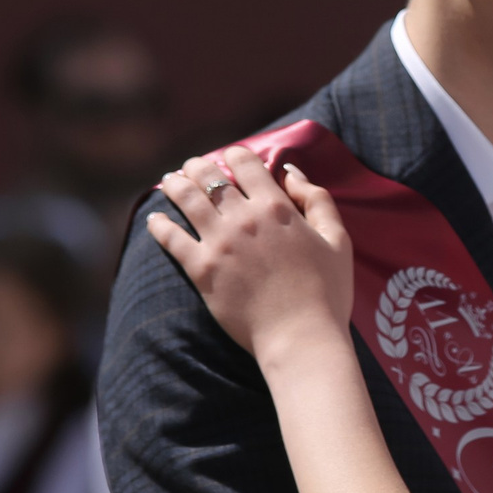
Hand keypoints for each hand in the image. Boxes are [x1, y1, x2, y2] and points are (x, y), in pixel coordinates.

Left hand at [147, 147, 354, 367]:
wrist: (301, 337)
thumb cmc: (326, 292)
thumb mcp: (338, 240)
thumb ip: (317, 199)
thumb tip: (291, 172)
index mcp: (276, 207)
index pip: (245, 163)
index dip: (235, 155)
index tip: (229, 158)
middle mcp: (244, 218)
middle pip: (209, 176)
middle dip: (198, 166)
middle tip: (192, 167)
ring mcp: (219, 243)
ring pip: (186, 199)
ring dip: (175, 185)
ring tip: (170, 181)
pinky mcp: (201, 270)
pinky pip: (170, 238)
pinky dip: (159, 225)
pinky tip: (154, 220)